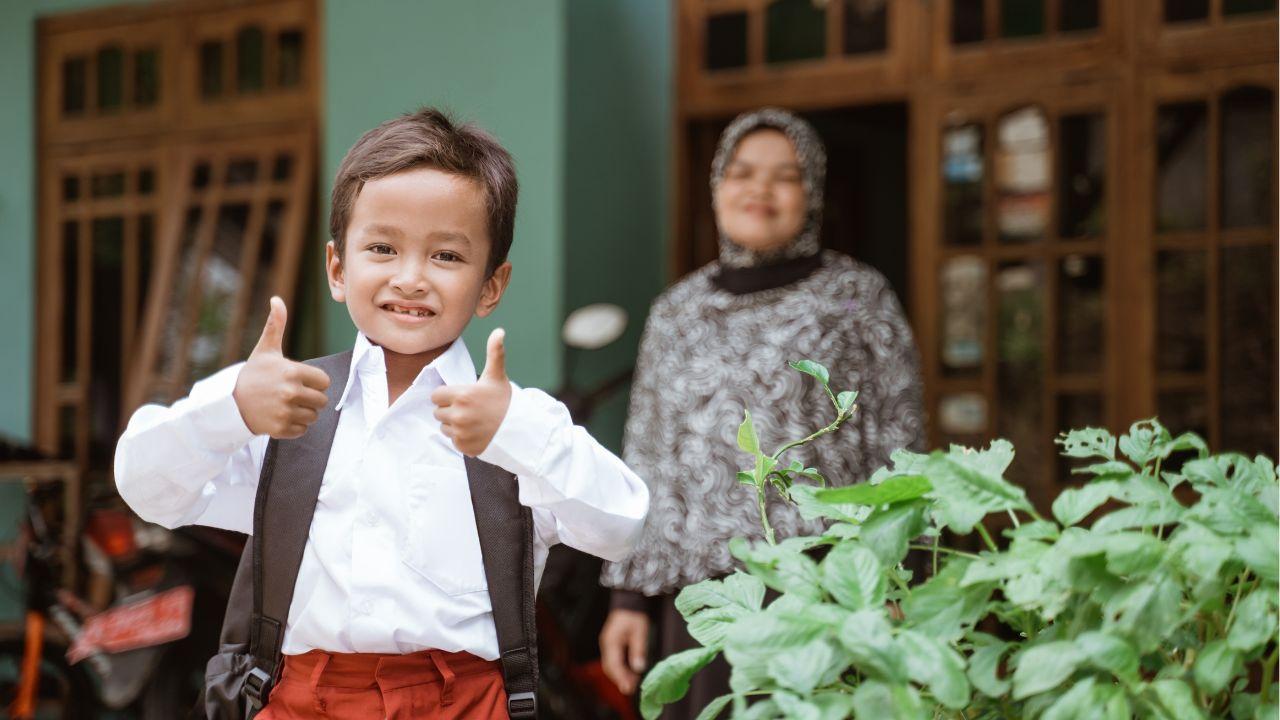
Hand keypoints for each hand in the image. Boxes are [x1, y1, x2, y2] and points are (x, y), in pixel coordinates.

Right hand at [232, 297, 330, 438]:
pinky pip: (302, 430)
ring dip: (303, 413)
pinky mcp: (280, 429)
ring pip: (313, 416)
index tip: (299, 380)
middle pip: (321, 401)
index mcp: (292, 372)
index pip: (324, 381)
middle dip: (310, 398)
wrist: (230, 402)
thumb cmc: (252, 374)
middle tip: (292, 394)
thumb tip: (276, 299)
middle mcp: (290, 392)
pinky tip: (280, 416)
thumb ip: (276, 325)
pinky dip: (294, 426)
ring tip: (285, 405)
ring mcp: (285, 412)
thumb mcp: (265, 349)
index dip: (314, 381)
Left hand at [431, 328, 512, 456]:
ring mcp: (460, 433)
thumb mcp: (497, 376)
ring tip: (472, 421)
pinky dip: (461, 438)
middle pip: (438, 412)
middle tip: (469, 409)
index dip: (447, 395)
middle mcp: (458, 415)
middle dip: (449, 409)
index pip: (436, 396)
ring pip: (444, 427)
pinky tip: (475, 432)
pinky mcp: (463, 447)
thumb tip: (499, 331)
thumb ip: (494, 353)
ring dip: (453, 424)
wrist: (519, 429)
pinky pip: (453, 441)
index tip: (461, 396)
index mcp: (462, 395)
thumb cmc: (505, 400)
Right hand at [599, 608, 648, 695]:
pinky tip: (630, 673)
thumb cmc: (634, 616)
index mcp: (612, 641)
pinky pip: (612, 660)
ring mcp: (607, 645)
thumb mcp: (640, 632)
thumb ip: (638, 650)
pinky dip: (620, 669)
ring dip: (620, 675)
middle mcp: (606, 645)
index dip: (621, 678)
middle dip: (620, 679)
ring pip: (610, 665)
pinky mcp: (610, 645)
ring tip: (633, 683)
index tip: (628, 688)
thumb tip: (638, 668)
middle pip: (609, 667)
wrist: (628, 603)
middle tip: (631, 689)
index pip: (614, 664)